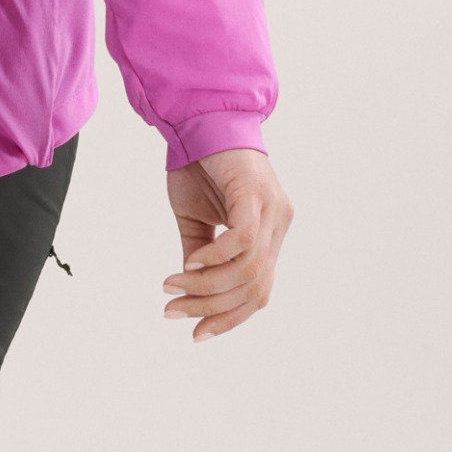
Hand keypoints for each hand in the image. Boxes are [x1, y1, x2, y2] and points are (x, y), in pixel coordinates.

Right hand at [163, 148, 292, 341]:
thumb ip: (199, 253)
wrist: (197, 118)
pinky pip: (242, 240)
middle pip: (254, 289)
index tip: (195, 333)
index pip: (257, 292)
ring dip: (206, 287)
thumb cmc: (198, 163)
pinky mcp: (256, 194)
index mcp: (269, 234)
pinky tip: (189, 264)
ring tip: (173, 287)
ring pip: (248, 270)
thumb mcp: (196, 218)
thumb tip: (190, 291)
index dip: (228, 318)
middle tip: (173, 312)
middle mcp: (279, 226)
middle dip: (212, 308)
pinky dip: (215, 258)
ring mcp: (272, 211)